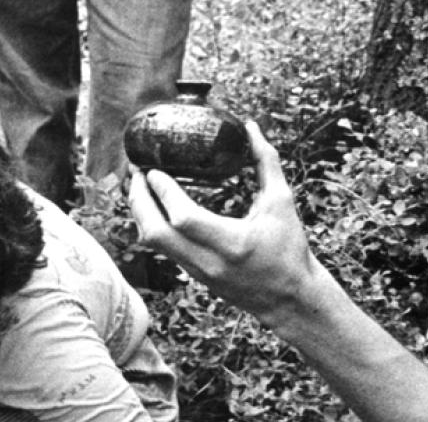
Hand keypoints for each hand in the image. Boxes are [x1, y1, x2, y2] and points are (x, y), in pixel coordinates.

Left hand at [128, 121, 325, 320]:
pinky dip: (153, 225)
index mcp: (232, 243)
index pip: (183, 218)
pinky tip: (156, 207)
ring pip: (153, 244)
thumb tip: (251, 128)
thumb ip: (267, 163)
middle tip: (137, 172)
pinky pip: (163, 249)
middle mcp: (209, 262)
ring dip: (141, 213)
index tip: (154, 169)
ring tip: (140, 186)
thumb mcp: (282, 202)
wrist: (290, 299)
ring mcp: (198, 273)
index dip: (163, 192)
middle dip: (138, 200)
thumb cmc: (290, 249)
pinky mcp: (195, 277)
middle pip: (155, 234)